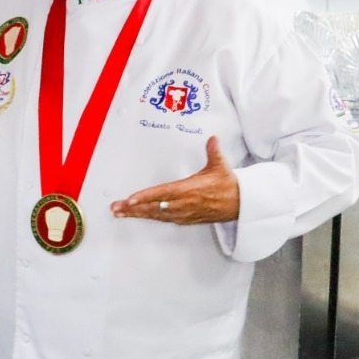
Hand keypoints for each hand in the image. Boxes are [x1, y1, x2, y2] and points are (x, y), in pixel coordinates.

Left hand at [110, 136, 239, 224]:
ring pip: (157, 215)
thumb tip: (212, 139)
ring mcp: (185, 213)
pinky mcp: (187, 219)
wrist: (242, 205)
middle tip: (115, 208)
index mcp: (189, 189)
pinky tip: (141, 216)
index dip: (146, 197)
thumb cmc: (229, 184)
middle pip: (154, 207)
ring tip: (121, 213)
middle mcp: (184, 203)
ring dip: (138, 214)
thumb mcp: (221, 165)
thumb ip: (213, 151)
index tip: (131, 199)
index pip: (163, 193)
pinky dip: (151, 217)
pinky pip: (165, 219)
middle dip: (133, 208)